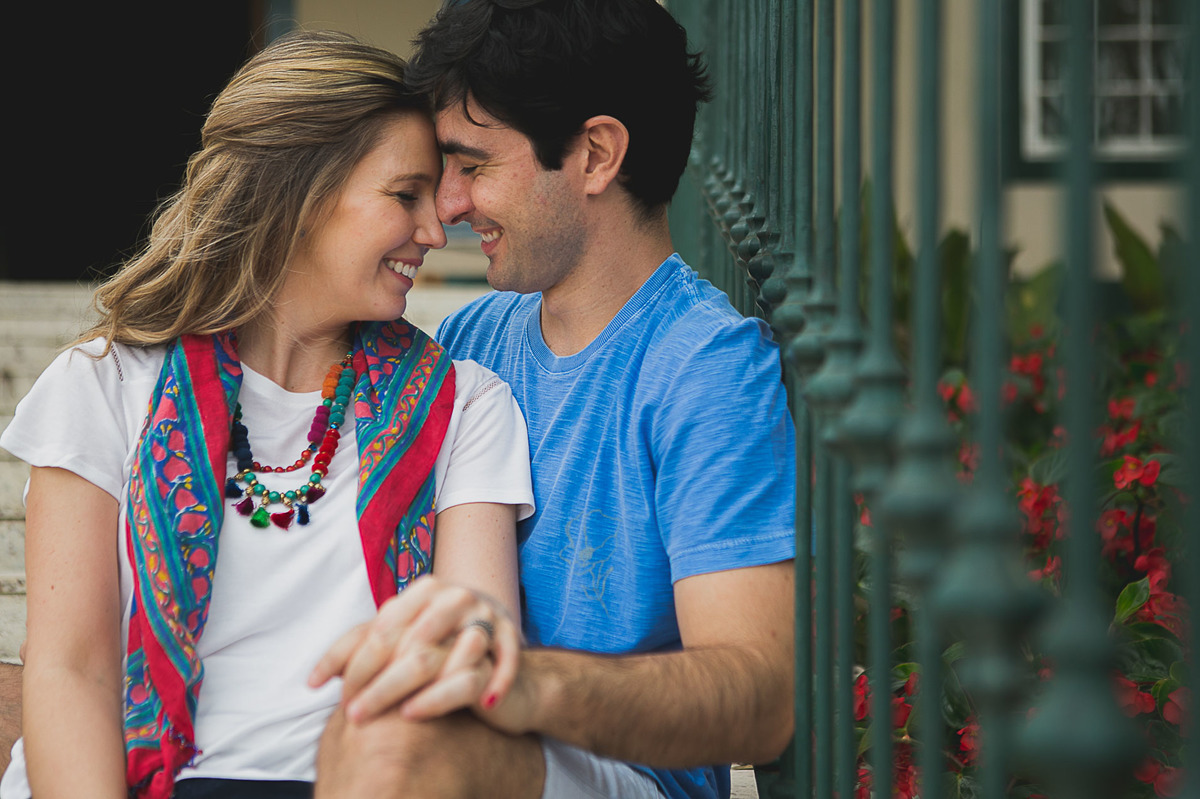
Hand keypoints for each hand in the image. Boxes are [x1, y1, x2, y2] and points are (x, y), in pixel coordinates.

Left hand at [309, 575, 521, 723]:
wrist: (500, 653)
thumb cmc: (442, 648)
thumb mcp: (402, 643)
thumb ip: (361, 650)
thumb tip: (313, 679)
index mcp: (425, 590)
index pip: (381, 628)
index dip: (356, 664)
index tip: (338, 697)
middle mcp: (456, 597)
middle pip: (410, 642)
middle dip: (380, 682)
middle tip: (355, 715)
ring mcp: (485, 616)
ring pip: (445, 654)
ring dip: (418, 690)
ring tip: (398, 716)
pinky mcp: (509, 638)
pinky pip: (491, 665)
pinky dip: (473, 688)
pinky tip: (452, 711)